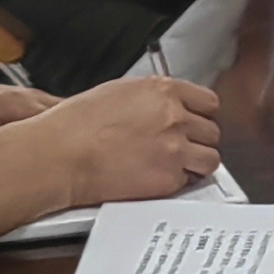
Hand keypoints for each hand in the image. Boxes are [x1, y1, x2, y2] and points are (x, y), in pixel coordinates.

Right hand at [27, 75, 223, 206]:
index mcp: (162, 91)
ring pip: (210, 159)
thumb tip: (163, 107)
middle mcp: (174, 117)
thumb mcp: (117, 93)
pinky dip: (178, 183)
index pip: (208, 102)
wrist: (61, 155)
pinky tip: (157, 179)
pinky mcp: (169, 178)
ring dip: (196, 163)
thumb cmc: (75, 125)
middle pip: (212, 131)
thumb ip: (150, 98)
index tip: (195, 123)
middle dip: (198, 140)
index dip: (201, 115)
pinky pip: (190, 182)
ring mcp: (175, 148)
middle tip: (181, 148)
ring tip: (176, 166)